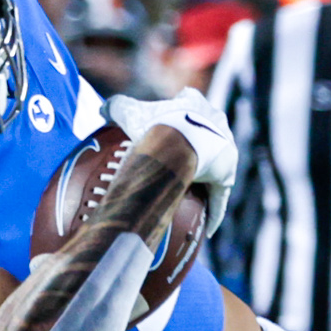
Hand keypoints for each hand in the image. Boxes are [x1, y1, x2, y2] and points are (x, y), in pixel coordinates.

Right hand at [109, 88, 235, 237]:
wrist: (178, 145)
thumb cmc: (155, 125)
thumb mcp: (129, 111)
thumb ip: (116, 106)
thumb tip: (103, 108)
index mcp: (195, 103)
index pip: (190, 101)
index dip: (180, 108)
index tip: (172, 118)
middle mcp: (216, 123)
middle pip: (208, 132)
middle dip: (199, 141)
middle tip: (181, 158)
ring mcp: (225, 150)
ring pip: (216, 165)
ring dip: (208, 177)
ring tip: (195, 193)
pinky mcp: (227, 175)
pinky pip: (219, 196)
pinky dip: (213, 212)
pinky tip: (207, 230)